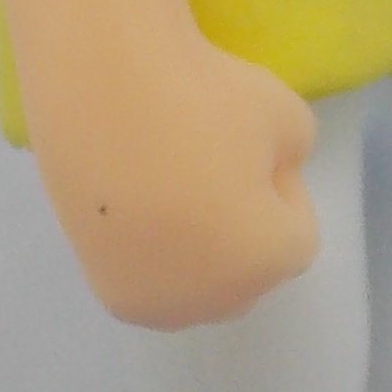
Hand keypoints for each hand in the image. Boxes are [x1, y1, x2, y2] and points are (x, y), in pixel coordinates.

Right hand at [29, 22, 322, 327]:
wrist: (94, 89)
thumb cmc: (199, 100)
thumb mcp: (288, 115)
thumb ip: (294, 159)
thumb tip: (263, 174)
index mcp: (264, 264)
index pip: (297, 237)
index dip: (281, 188)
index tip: (250, 149)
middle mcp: (211, 302)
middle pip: (247, 270)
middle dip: (242, 228)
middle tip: (213, 167)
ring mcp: (153, 302)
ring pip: (198, 283)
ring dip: (197, 246)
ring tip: (170, 183)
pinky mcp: (107, 290)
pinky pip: (152, 281)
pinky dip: (154, 250)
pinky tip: (138, 200)